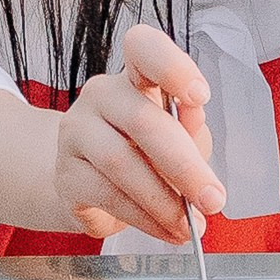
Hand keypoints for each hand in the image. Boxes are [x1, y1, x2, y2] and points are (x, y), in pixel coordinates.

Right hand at [52, 23, 223, 241]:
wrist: (90, 183)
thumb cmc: (146, 150)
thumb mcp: (180, 134)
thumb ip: (190, 126)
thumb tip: (195, 115)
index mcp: (135, 76)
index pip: (144, 49)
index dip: (172, 67)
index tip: (200, 96)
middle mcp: (101, 96)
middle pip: (143, 122)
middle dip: (185, 166)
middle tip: (214, 199)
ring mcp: (76, 132)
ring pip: (123, 165)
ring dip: (165, 202)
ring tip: (192, 226)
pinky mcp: (66, 174)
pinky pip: (108, 196)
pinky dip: (145, 219)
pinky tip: (166, 230)